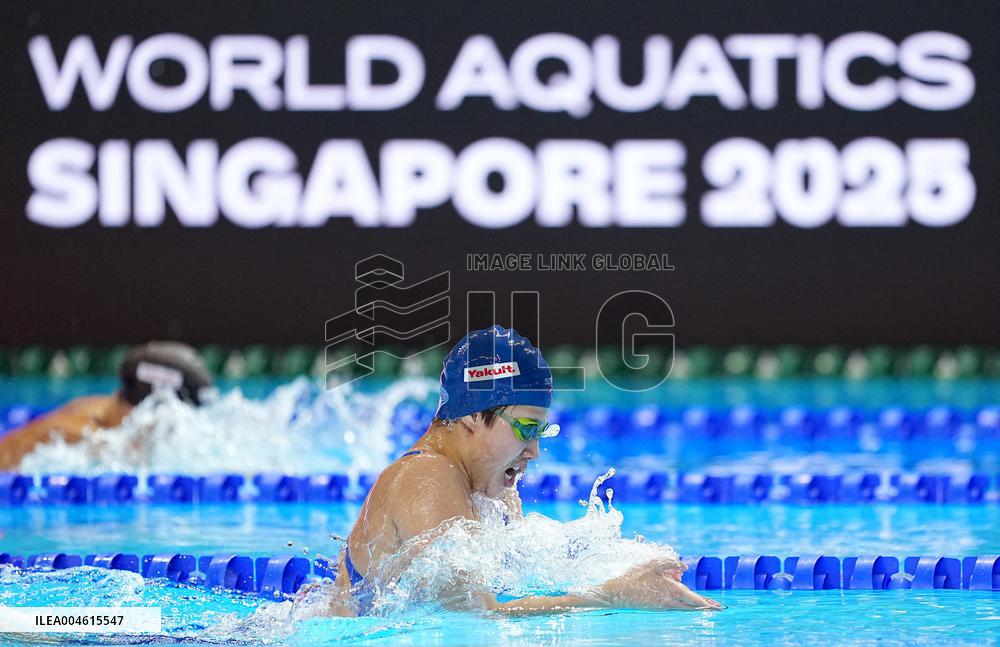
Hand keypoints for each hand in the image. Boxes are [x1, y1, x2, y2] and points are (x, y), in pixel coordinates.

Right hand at [599, 558, 722, 609]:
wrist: (619, 592)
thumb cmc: (636, 576)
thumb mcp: (654, 564)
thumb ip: (671, 563)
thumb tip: (685, 568)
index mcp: (673, 590)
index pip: (696, 600)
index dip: (708, 604)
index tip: (720, 608)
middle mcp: (671, 601)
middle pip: (692, 606)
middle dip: (705, 606)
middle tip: (718, 607)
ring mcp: (664, 606)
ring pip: (684, 606)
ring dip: (693, 603)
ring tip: (705, 603)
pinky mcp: (658, 607)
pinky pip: (675, 605)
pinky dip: (681, 601)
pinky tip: (679, 592)